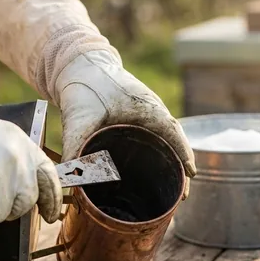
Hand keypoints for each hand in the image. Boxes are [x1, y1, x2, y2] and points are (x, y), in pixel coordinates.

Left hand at [56, 50, 195, 196]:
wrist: (79, 64)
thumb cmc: (85, 85)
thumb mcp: (79, 117)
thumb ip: (73, 146)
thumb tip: (68, 177)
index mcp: (147, 108)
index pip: (174, 135)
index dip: (184, 156)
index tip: (191, 176)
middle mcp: (152, 111)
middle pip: (175, 142)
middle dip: (180, 167)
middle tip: (182, 196)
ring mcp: (147, 113)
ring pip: (167, 140)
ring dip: (171, 161)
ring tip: (173, 187)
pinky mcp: (136, 117)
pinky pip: (155, 137)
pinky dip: (159, 153)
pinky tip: (153, 170)